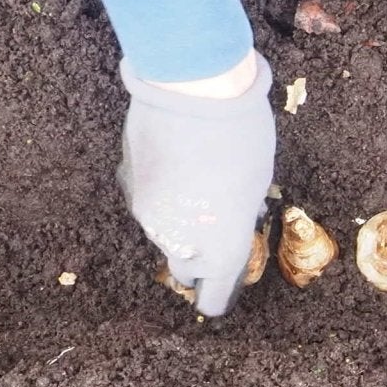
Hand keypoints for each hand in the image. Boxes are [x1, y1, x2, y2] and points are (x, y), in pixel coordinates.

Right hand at [116, 54, 276, 316]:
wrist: (192, 88)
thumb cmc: (241, 135)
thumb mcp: (257, 183)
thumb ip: (240, 214)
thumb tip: (230, 219)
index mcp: (221, 249)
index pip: (214, 297)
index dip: (219, 296)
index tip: (221, 292)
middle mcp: (180, 241)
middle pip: (185, 268)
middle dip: (198, 257)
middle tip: (213, 228)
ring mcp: (148, 215)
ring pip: (164, 232)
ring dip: (179, 218)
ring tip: (197, 179)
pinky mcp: (128, 183)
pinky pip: (148, 200)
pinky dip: (161, 192)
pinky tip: (175, 161)